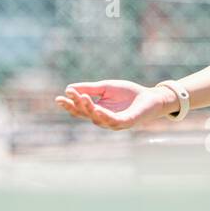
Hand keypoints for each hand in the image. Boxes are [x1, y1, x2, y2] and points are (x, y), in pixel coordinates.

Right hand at [54, 79, 179, 129]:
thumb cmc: (128, 93)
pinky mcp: (126, 122)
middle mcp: (103, 119)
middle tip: (68, 96)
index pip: (80, 109)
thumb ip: (90, 88)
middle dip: (76, 106)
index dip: (70, 104)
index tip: (59, 98)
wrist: (151, 97)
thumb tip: (69, 88)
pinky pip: (113, 121)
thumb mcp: (105, 88)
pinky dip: (105, 117)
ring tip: (83, 97)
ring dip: (89, 108)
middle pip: (85, 114)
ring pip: (97, 118)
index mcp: (97, 110)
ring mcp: (114, 122)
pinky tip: (98, 109)